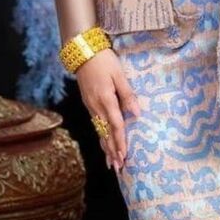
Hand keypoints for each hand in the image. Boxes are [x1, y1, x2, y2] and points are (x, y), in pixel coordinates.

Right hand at [75, 47, 140, 174]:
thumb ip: (127, 94)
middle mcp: (96, 106)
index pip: (116, 126)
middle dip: (112, 151)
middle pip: (105, 133)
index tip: (125, 157)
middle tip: (118, 168)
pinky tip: (102, 142)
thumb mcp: (119, 74)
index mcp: (106, 100)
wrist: (83, 51)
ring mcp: (90, 106)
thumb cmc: (104, 60)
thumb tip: (137, 114)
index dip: (120, 142)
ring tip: (110, 162)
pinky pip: (95, 124)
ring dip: (105, 147)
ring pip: (99, 130)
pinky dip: (100, 136)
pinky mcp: (88, 103)